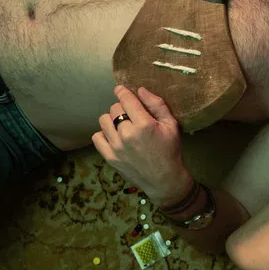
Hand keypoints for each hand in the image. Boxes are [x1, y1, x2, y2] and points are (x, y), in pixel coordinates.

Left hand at [92, 86, 188, 202]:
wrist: (164, 180)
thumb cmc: (171, 151)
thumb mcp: (172, 125)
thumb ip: (157, 105)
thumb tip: (141, 90)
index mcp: (144, 125)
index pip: (126, 100)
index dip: (122, 92)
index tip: (120, 89)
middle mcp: (127, 134)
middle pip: (114, 108)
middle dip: (122, 108)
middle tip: (131, 115)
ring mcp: (116, 147)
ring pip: (103, 120)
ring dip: (112, 120)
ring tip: (121, 126)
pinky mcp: (110, 157)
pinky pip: (97, 137)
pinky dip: (104, 134)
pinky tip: (114, 137)